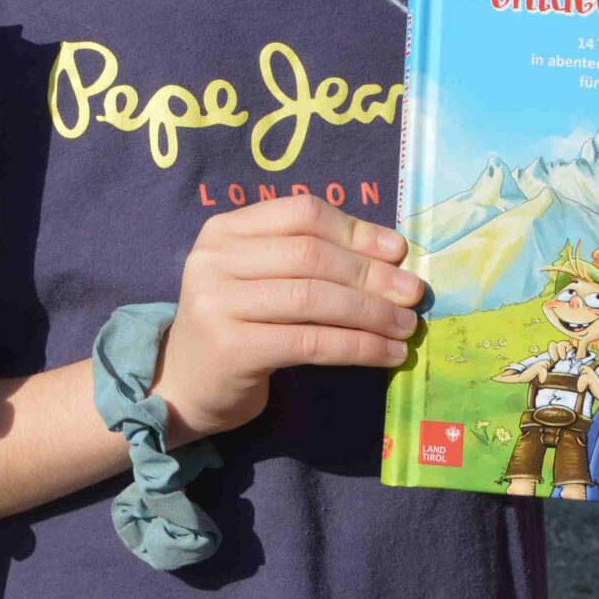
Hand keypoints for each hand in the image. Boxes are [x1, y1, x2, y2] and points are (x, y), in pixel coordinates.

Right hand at [149, 196, 421, 443]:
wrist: (184, 385)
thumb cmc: (237, 325)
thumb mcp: (261, 279)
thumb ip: (308, 259)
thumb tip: (392, 255)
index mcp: (223, 230)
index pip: (300, 213)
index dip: (355, 230)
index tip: (397, 252)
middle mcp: (213, 259)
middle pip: (310, 255)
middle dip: (371, 274)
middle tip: (414, 294)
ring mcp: (216, 303)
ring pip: (313, 299)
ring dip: (371, 313)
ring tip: (406, 327)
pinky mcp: (231, 348)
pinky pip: (310, 342)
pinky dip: (358, 348)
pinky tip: (387, 355)